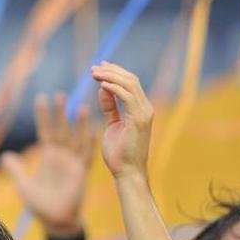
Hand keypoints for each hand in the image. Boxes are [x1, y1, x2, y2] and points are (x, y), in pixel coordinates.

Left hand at [0, 93, 92, 236]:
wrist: (55, 220)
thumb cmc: (40, 203)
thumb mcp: (23, 185)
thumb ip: (15, 169)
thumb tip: (5, 155)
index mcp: (48, 156)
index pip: (45, 131)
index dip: (43, 116)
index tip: (42, 98)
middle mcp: (61, 156)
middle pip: (62, 130)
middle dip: (61, 114)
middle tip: (61, 95)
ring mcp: (72, 163)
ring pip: (77, 139)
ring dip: (79, 124)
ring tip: (81, 107)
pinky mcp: (81, 173)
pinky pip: (87, 156)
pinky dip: (89, 144)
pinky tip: (93, 131)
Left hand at [92, 62, 152, 181]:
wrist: (127, 172)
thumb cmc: (119, 152)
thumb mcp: (112, 124)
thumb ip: (109, 107)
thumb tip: (103, 88)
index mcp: (140, 109)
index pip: (130, 83)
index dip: (115, 72)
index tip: (99, 67)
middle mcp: (145, 108)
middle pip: (130, 79)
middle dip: (111, 70)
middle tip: (93, 68)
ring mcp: (144, 113)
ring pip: (129, 84)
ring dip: (110, 76)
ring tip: (94, 73)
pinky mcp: (139, 119)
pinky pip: (127, 96)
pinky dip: (115, 88)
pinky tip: (101, 84)